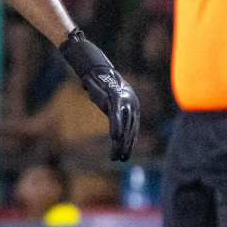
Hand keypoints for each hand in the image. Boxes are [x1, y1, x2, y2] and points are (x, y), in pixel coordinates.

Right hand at [59, 29, 140, 161]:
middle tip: (122, 159)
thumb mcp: (109, 99)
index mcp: (133, 102)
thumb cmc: (99, 83)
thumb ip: (114, 110)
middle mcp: (132, 101)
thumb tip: (114, 122)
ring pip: (125, 125)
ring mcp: (125, 99)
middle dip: (126, 145)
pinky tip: (115, 139)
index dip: (130, 141)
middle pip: (131, 128)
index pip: (134, 126)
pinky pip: (116, 116)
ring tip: (116, 155)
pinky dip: (116, 128)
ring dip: (121, 142)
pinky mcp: (115, 97)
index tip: (126, 153)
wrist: (93, 67)